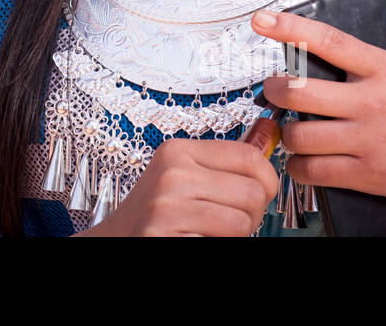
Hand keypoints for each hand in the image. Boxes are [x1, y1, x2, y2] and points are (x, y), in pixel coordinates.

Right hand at [83, 138, 278, 235]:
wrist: (117, 237)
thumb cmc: (155, 209)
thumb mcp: (181, 174)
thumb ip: (220, 164)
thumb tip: (268, 141)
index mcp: (178, 151)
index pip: (248, 155)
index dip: (268, 177)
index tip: (264, 188)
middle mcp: (172, 175)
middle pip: (252, 192)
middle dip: (253, 213)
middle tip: (233, 219)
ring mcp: (168, 207)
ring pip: (242, 222)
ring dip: (237, 234)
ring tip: (214, 231)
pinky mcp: (166, 235)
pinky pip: (221, 242)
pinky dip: (217, 244)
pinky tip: (197, 238)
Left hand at [250, 7, 385, 221]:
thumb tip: (364, 32)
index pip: (330, 41)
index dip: (290, 28)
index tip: (262, 20)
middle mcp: (372, 103)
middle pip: (299, 92)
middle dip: (273, 89)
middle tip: (272, 89)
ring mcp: (368, 141)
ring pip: (299, 135)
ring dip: (286, 132)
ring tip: (290, 127)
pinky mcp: (367, 174)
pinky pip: (313, 170)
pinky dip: (298, 166)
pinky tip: (302, 160)